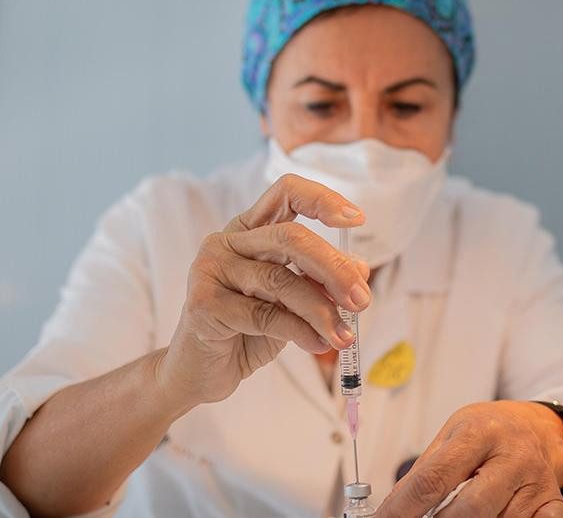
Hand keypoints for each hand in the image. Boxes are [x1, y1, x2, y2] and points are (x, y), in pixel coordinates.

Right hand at [158, 173, 370, 406]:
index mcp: (249, 230)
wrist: (202, 370)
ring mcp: (210, 270)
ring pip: (280, 281)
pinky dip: (300, 332)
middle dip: (334, 268)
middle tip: (361, 300)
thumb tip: (360, 268)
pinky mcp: (203, 304)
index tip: (357, 219)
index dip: (322, 199)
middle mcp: (226, 242)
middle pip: (290, 238)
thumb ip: (319, 281)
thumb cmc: (247, 330)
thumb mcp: (292, 303)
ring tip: (343, 335)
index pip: (285, 193)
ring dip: (321, 311)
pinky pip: (264, 315)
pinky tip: (318, 344)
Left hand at [379, 401, 562, 517]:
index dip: (403, 509)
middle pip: (469, 509)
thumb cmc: (487, 433)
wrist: (534, 427)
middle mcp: (513, 455)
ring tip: (463, 511)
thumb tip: (393, 509)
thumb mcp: (452, 437)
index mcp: (480, 432)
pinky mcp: (553, 502)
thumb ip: (424, 472)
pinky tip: (497, 514)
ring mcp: (537, 481)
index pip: (433, 479)